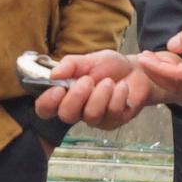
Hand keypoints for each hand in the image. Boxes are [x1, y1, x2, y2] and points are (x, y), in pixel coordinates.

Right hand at [32, 53, 152, 127]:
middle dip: (77, 96)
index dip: (48, 102)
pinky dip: (118, 95)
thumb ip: (70, 65)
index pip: (45, 108)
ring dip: (101, 94)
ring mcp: (96, 119)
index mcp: (65, 95)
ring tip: (109, 82)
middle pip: (66, 116)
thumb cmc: (108, 66)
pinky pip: (112, 113)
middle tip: (88, 80)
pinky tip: (122, 87)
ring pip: (91, 115)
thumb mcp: (88, 59)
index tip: (59, 88)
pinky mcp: (113, 122)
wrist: (136, 70)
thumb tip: (53, 75)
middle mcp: (77, 110)